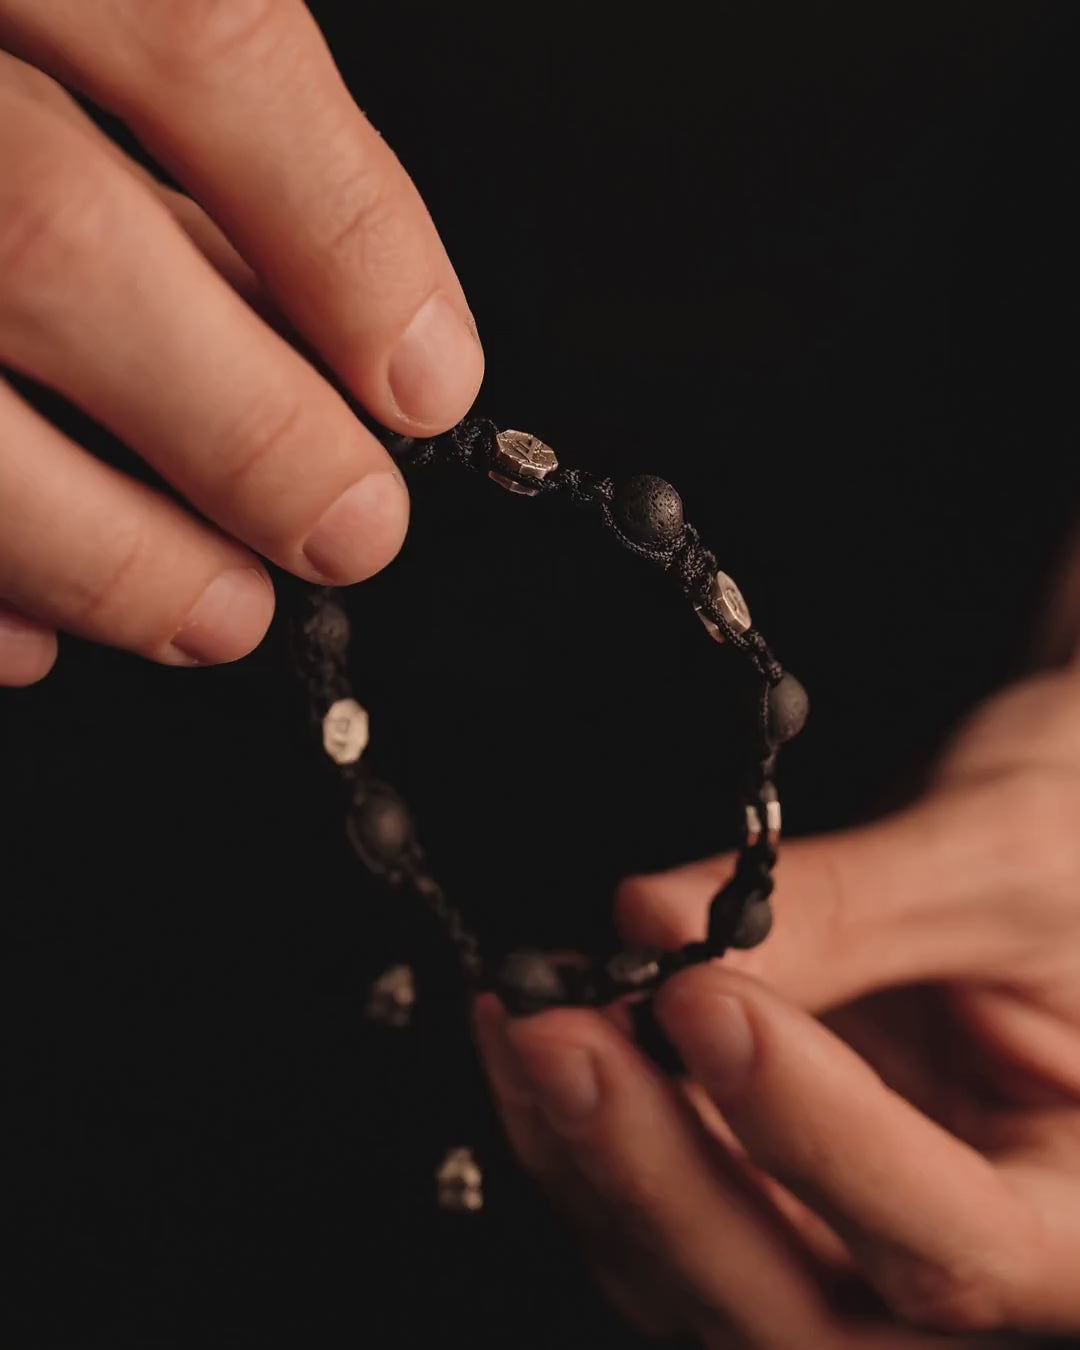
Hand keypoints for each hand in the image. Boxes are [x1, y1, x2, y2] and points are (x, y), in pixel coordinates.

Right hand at [0, 1, 482, 685]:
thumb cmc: (3, 58)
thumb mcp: (84, 22)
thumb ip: (194, 141)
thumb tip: (351, 337)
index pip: (199, 33)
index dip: (340, 231)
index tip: (428, 383)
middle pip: (53, 240)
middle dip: (240, 425)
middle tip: (349, 528)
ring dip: (102, 545)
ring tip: (220, 611)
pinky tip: (35, 630)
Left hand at [476, 665, 1079, 1346]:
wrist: (1062, 859)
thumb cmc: (1078, 847)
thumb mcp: (999, 857)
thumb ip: (840, 904)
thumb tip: (656, 923)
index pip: (953, 1238)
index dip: (815, 1132)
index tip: (704, 998)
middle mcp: (976, 1279)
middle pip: (802, 1312)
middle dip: (659, 1178)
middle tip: (559, 1038)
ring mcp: (857, 1255)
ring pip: (705, 1283)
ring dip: (592, 1156)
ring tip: (522, 1016)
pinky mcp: (775, 1211)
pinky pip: (660, 1220)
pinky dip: (580, 1136)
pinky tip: (525, 1035)